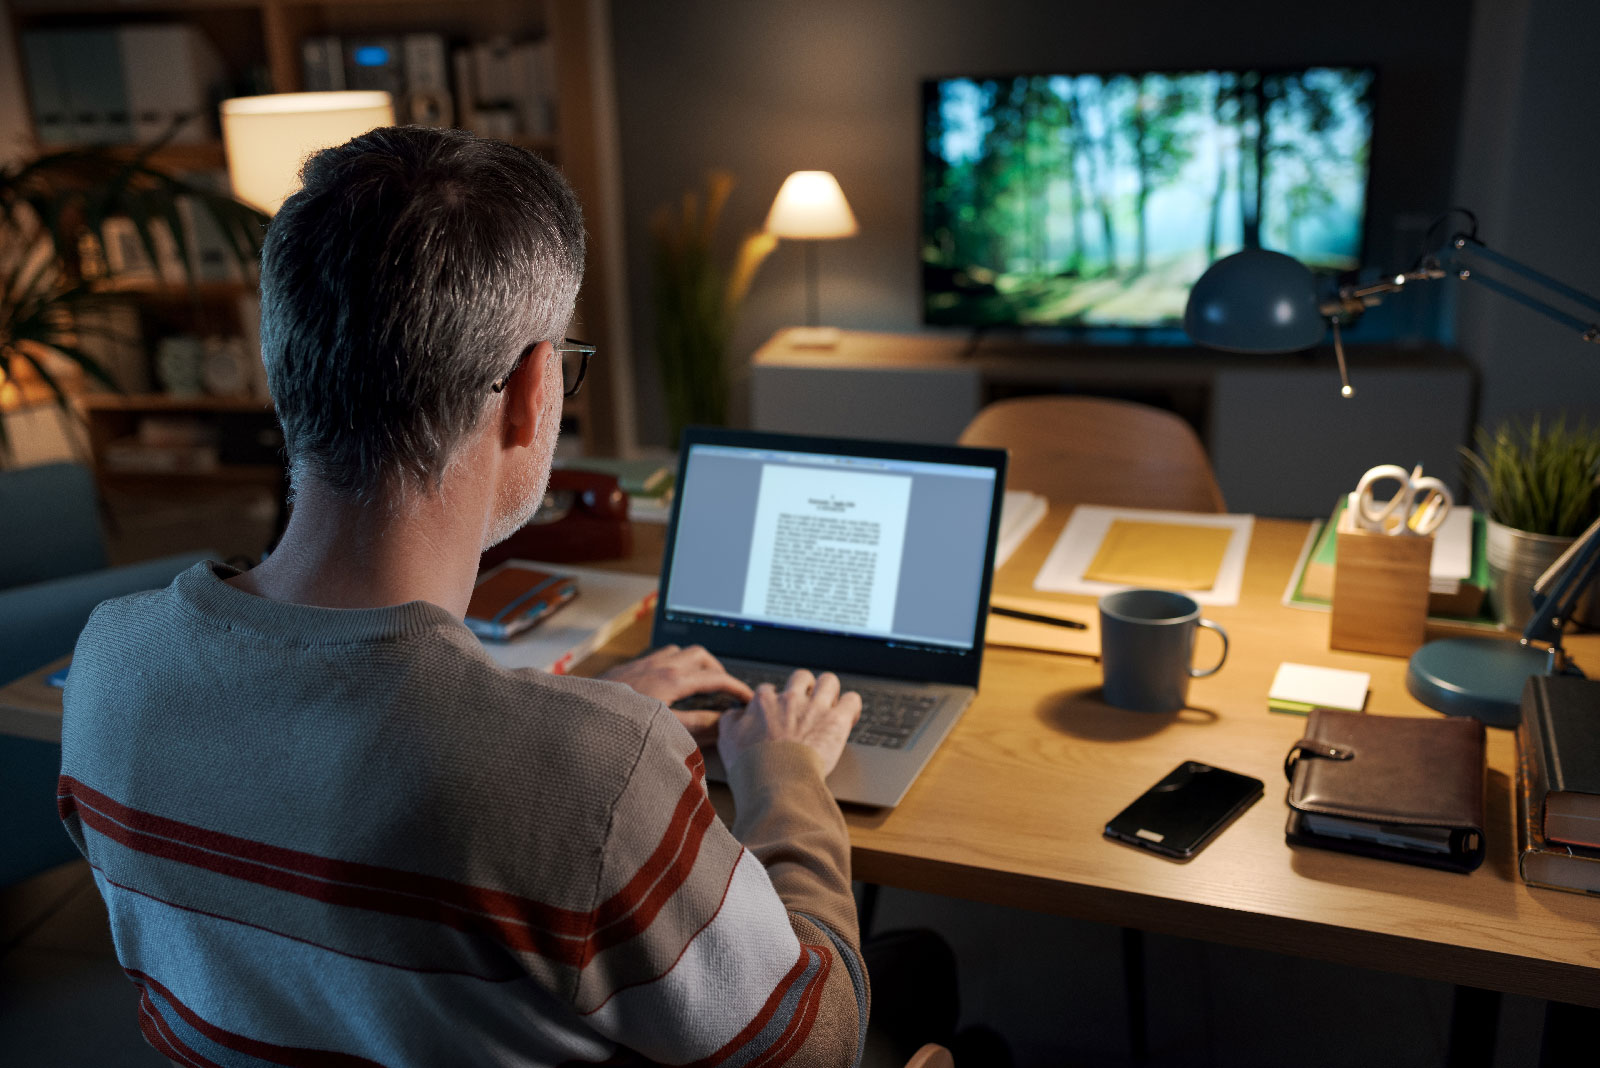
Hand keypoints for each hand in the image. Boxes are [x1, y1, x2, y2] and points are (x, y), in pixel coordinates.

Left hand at [600, 645, 753, 742]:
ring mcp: (642, 663)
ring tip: (698, 685)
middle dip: (717, 669)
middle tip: (724, 688)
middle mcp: (659, 665)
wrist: (579, 718)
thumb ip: (698, 725)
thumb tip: (724, 723)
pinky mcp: (627, 669)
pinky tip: (666, 686)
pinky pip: (657, 657)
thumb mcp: (666, 729)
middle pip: (700, 655)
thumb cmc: (620, 726)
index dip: (737, 687)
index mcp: (673, 679)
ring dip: (693, 665)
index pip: (716, 678)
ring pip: (678, 652)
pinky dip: (672, 666)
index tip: (747, 698)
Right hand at [717, 669, 861, 776]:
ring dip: (830, 691)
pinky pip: (852, 700)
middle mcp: (790, 699)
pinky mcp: (837, 720)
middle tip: (807, 705)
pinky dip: (851, 706)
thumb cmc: (752, 766)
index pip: (770, 690)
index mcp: (764, 702)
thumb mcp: (727, 741)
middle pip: (801, 677)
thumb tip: (736, 713)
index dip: (776, 702)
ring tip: (831, 705)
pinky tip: (848, 716)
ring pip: (828, 681)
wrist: (775, 782)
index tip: (779, 714)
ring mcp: (815, 707)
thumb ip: (731, 721)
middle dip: (805, 688)